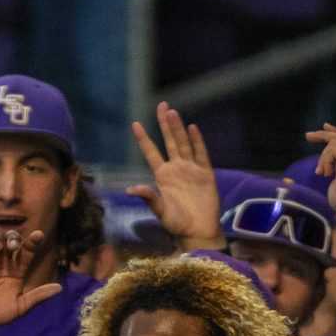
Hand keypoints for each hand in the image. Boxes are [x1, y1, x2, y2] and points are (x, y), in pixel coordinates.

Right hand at [0, 228, 63, 327]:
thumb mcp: (19, 307)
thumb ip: (37, 296)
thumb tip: (59, 288)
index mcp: (17, 270)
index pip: (27, 250)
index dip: (33, 241)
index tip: (38, 235)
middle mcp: (3, 262)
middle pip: (10, 239)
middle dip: (13, 237)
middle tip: (13, 245)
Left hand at [128, 101, 221, 246]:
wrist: (197, 230)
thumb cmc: (176, 223)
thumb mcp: (159, 210)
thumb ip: (148, 197)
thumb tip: (130, 189)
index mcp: (162, 176)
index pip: (150, 152)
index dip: (143, 138)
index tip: (135, 123)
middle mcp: (176, 168)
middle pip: (169, 141)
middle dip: (165, 124)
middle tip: (162, 105)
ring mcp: (191, 169)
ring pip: (184, 143)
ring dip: (178, 128)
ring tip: (173, 111)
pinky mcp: (205, 173)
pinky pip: (201, 153)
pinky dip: (197, 141)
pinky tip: (192, 128)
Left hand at [306, 122, 335, 219]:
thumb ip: (335, 168)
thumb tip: (323, 164)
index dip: (334, 133)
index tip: (323, 128)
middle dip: (323, 135)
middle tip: (307, 136)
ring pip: (334, 144)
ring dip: (323, 159)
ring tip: (322, 173)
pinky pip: (332, 150)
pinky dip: (325, 161)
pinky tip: (326, 174)